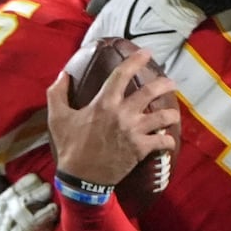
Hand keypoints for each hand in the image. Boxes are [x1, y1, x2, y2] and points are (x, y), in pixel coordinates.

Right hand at [0, 174, 59, 230]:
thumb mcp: (28, 220)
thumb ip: (22, 199)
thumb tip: (5, 173)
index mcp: (1, 223)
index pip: (4, 200)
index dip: (19, 187)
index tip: (35, 177)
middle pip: (13, 213)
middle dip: (30, 198)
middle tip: (48, 188)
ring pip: (21, 230)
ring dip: (38, 216)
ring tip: (53, 208)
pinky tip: (49, 230)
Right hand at [46, 50, 179, 186]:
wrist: (81, 177)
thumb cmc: (70, 146)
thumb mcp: (57, 117)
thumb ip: (58, 93)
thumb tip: (63, 74)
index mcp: (104, 103)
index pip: (122, 75)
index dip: (136, 61)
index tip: (147, 53)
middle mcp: (123, 114)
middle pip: (151, 92)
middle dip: (164, 84)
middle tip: (170, 82)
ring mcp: (134, 131)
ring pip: (163, 116)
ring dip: (171, 113)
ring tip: (173, 113)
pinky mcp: (141, 148)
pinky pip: (163, 141)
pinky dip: (168, 140)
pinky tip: (168, 139)